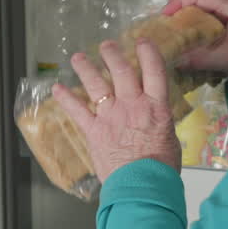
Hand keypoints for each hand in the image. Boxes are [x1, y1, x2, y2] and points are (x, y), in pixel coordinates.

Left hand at [51, 40, 180, 183]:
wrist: (142, 186)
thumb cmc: (160, 169)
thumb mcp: (170, 139)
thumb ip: (160, 123)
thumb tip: (157, 121)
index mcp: (155, 107)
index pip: (154, 70)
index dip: (148, 52)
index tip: (143, 42)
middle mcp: (132, 105)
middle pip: (121, 70)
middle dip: (112, 54)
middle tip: (107, 45)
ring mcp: (111, 116)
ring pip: (96, 84)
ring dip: (85, 67)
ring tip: (78, 57)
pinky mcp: (94, 131)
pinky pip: (77, 110)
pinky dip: (65, 98)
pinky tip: (57, 89)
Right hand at [163, 0, 227, 74]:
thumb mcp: (226, 59)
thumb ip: (200, 59)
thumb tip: (174, 59)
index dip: (179, 1)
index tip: (165, 15)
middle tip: (165, 15)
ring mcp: (227, 13)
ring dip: (183, 6)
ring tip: (170, 22)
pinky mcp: (225, 23)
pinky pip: (203, 12)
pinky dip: (189, 16)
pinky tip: (182, 30)